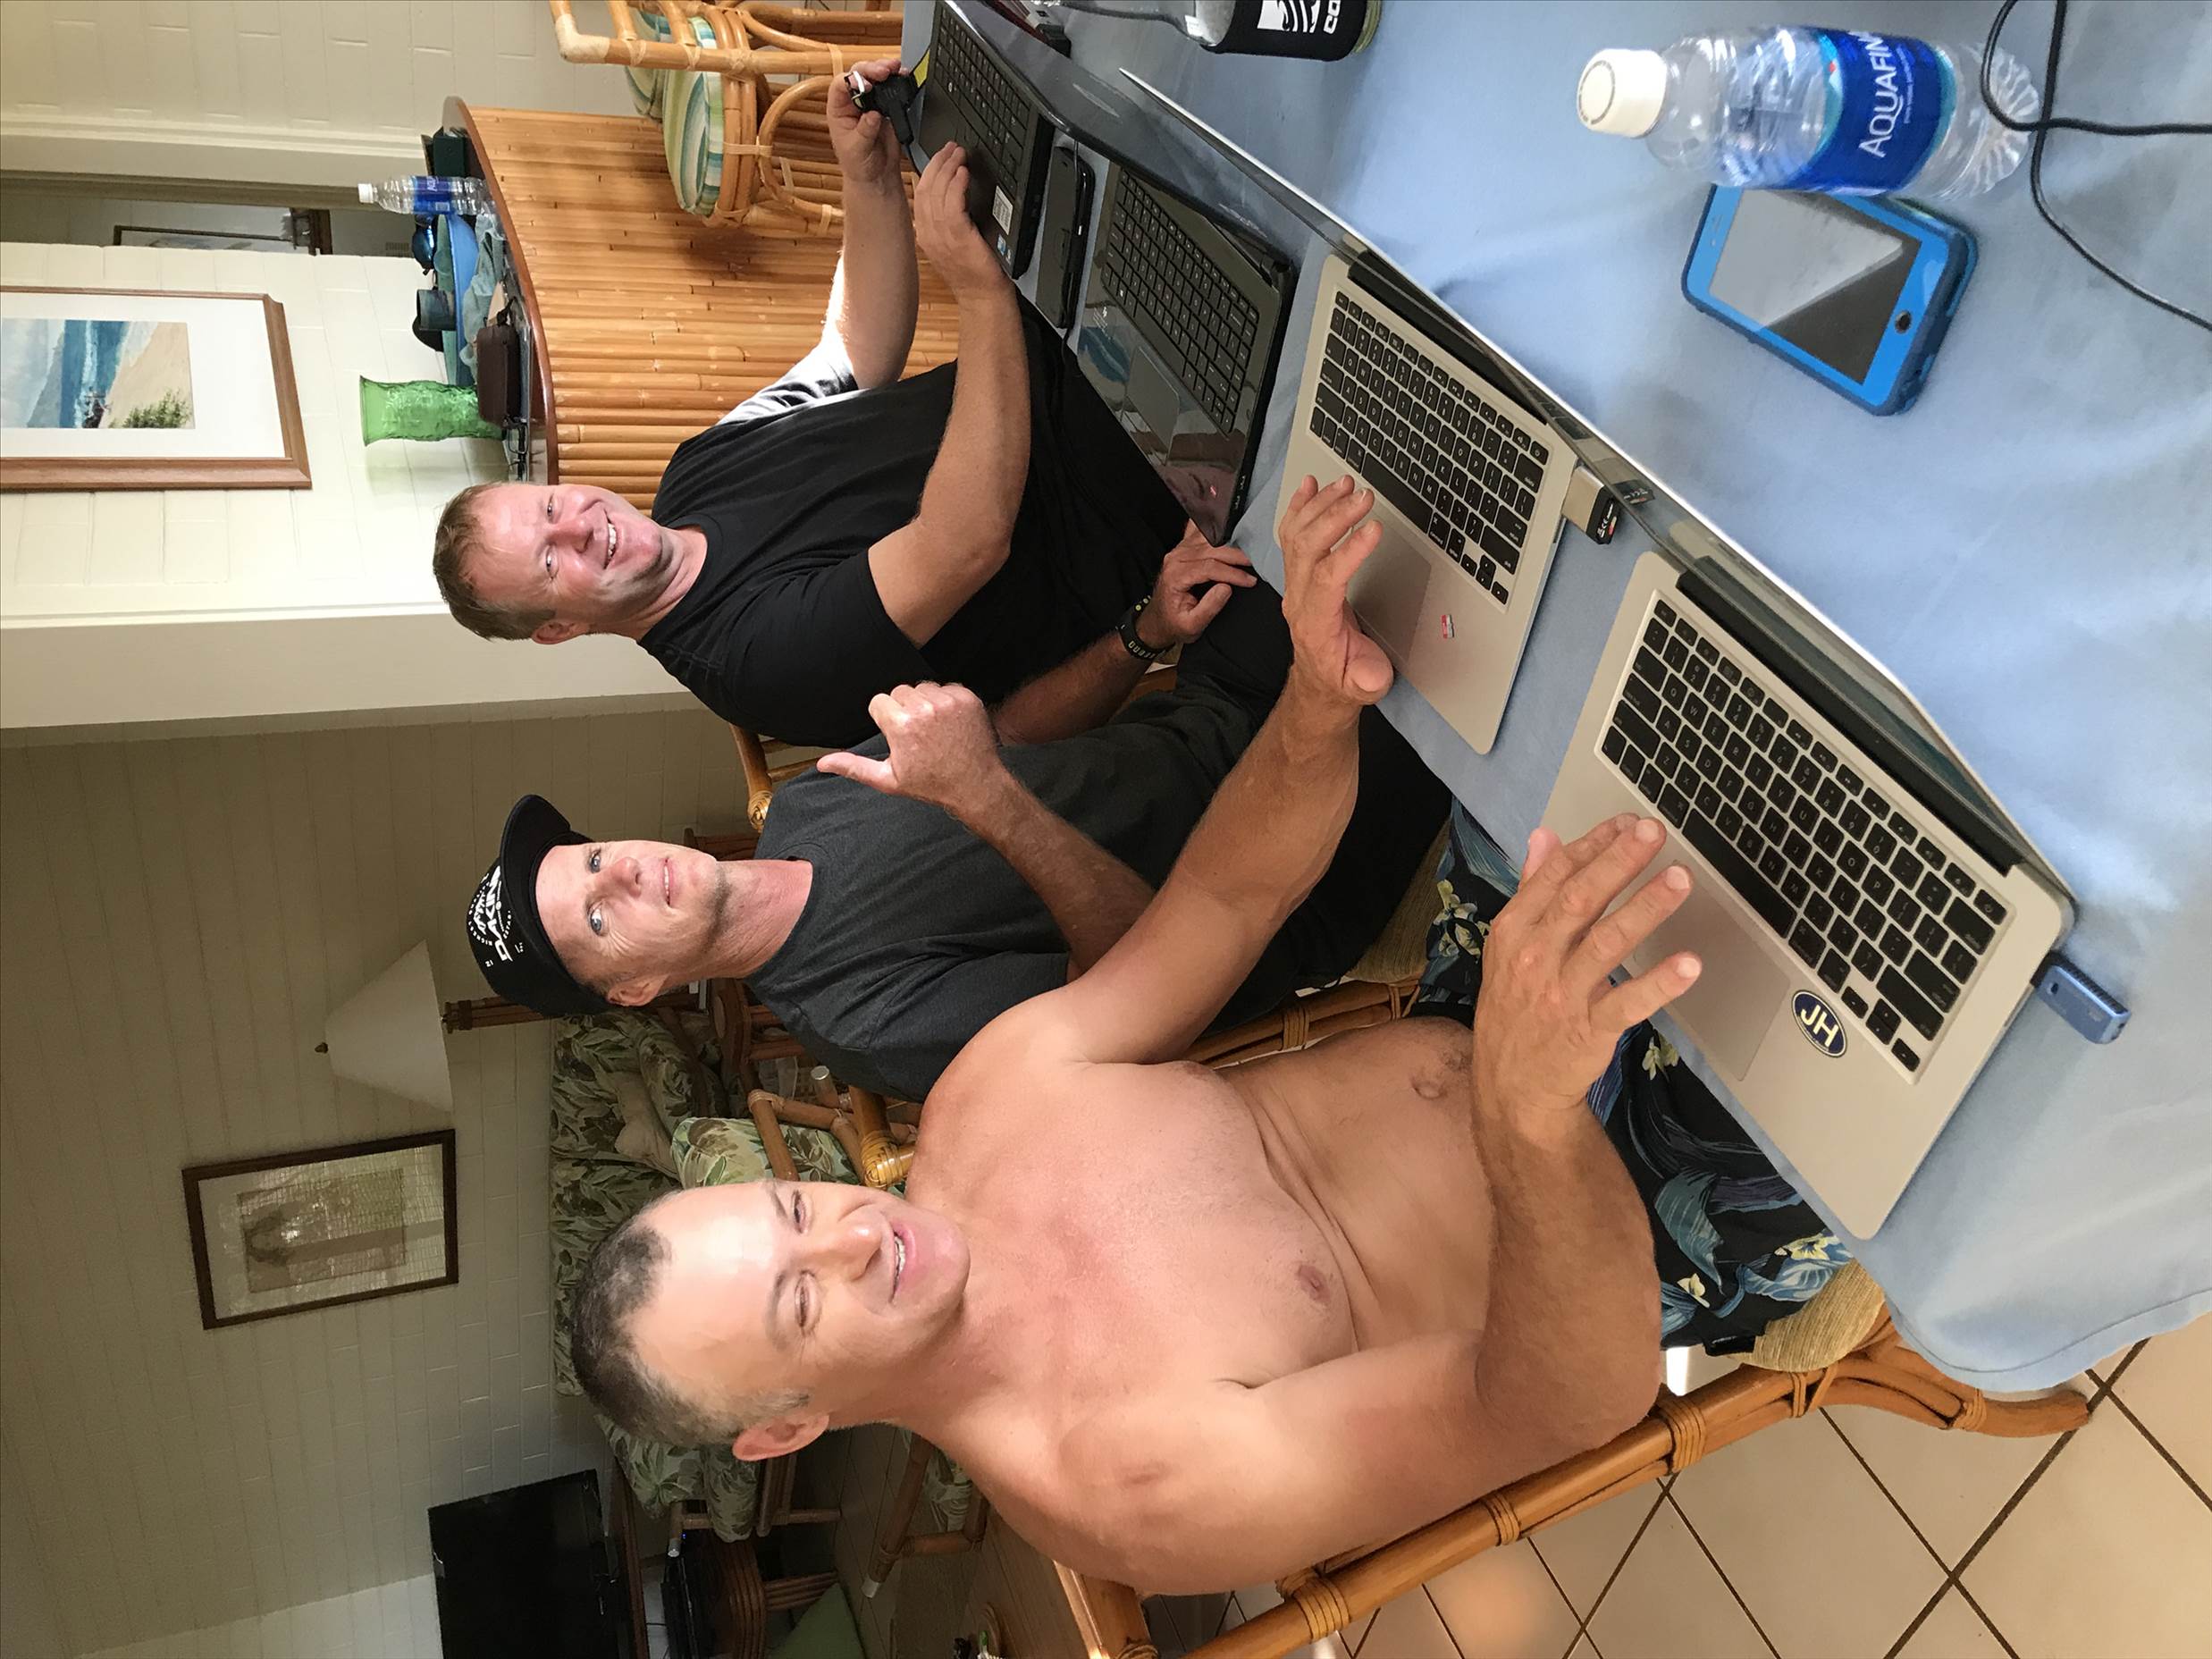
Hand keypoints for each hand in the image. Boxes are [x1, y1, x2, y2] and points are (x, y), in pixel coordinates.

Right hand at [814, 682, 1005, 814]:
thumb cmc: (931, 784)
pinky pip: (946, 688)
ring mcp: (948, 702)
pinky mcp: (967, 698)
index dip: (886, 718)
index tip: (898, 735)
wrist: (975, 785)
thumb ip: (854, 767)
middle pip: (900, 691)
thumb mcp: (888, 779)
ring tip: (934, 729)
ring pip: (923, 687)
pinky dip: (946, 701)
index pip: (879, 701)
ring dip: (925, 703)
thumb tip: (822, 763)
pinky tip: (950, 724)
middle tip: (917, 734)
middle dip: (904, 708)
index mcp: (900, 725)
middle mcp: (923, 708)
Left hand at [827, 59, 902, 188]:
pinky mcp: (886, 105)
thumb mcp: (857, 150)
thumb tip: (873, 114)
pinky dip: (897, 80)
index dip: (852, 80)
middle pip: (858, 74)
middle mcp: (852, 101)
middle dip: (871, 69)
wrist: (876, 175)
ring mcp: (870, 101)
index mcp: (838, 109)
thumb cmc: (858, 165)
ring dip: (885, 69)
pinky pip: (890, 88)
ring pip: (874, 77)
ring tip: (896, 68)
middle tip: (885, 71)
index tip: (866, 85)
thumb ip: (865, 131)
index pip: (840, 85)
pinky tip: (903, 76)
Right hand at [912, 144, 1007, 298]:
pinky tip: (963, 174)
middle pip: (925, 188)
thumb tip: (954, 190)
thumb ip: (949, 219)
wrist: (983, 298)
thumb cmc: (974, 272)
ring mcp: (941, 237)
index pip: (920, 192)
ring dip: (949, 169)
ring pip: (937, 194)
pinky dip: (957, 186)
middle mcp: (928, 234)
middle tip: (952, 148)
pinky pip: (952, 206)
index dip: (930, 168)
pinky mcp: (958, 239)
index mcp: (925, 233)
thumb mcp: (954, 241)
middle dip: (938, 162)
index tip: (943, 154)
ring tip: (959, 155)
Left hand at [1140, 521, 1257, 647]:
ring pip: (1209, 537)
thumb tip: (1226, 588)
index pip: (1210, 567)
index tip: (1250, 580)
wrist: (1159, 620)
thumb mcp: (1192, 625)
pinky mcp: (1183, 547)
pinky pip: (1199, 530)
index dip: (1233, 573)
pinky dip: (1214, 525)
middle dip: (1236, 556)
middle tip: (1255, 563)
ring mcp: (1179, 550)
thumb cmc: (1175, 623)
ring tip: (1249, 549)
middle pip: (1212, 549)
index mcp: (1176, 576)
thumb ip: (1209, 607)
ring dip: (1230, 541)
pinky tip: (1226, 521)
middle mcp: (1176, 558)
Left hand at [1277, 475, 1392, 708]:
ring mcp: (1295, 584)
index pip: (1327, 579)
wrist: (1321, 682)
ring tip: (1346, 484)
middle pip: (1307, 548)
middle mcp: (1299, 598)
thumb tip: (1370, 676)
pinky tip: (1310, 486)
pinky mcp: (1298, 575)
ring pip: (1297, 535)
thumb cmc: (1344, 679)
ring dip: (1320, 505)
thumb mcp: (1363, 687)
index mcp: (1316, 623)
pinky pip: (1290, 535)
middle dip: (1335, 518)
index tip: (1374, 529)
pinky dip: (1299, 507)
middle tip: (1365, 497)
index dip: (1349, 551)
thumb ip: (1366, 680)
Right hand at [1472, 815, 1701, 1120]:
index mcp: (1514, 930)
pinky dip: (1658, 983)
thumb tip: (1545, 837)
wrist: (1513, 1087)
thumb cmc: (1516, 1009)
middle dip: (1619, 862)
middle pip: (1581, 900)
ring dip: (1646, 908)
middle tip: (1654, 833)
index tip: (1627, 822)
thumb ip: (1532, 889)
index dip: (1593, 845)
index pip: (1555, 876)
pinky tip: (1689, 964)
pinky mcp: (1588, 1029)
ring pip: (1607, 942)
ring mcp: (1561, 993)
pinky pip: (1627, 1002)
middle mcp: (1535, 957)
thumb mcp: (1509, 946)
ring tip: (1680, 880)